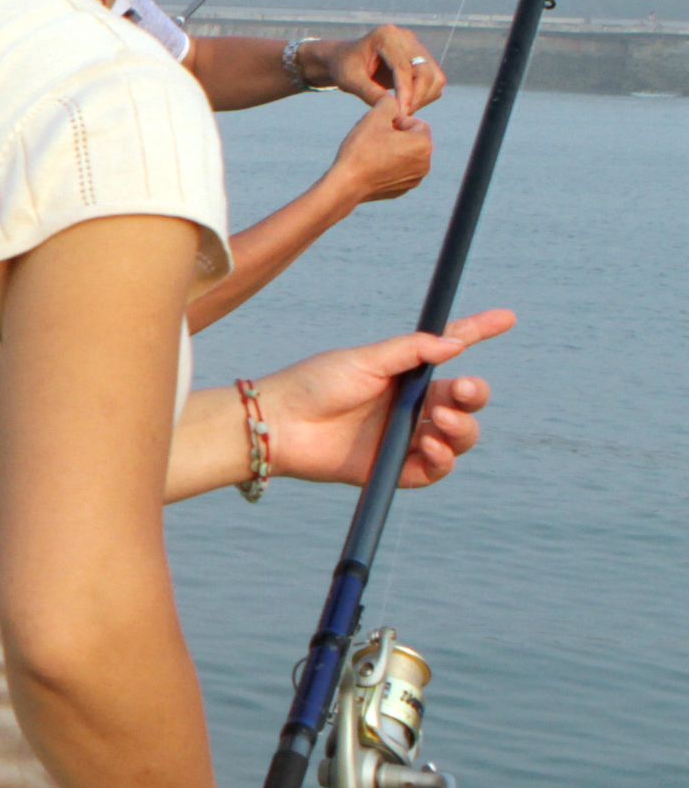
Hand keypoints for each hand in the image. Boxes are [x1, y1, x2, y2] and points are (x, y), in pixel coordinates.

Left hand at [257, 309, 512, 488]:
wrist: (280, 423)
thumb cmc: (315, 384)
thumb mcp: (365, 359)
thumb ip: (411, 350)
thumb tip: (456, 342)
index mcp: (406, 374)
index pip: (450, 352)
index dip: (479, 333)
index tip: (506, 317)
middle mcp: (411, 406)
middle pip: (464, 402)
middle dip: (474, 395)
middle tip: (461, 389)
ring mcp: (405, 437)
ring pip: (459, 437)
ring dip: (461, 429)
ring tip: (439, 424)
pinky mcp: (394, 469)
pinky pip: (435, 469)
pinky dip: (442, 459)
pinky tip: (429, 445)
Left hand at [317, 25, 446, 112]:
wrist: (345, 59)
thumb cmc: (343, 67)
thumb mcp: (349, 80)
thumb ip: (369, 92)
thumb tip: (393, 108)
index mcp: (386, 36)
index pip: (404, 68)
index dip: (405, 93)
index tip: (401, 113)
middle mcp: (406, 37)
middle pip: (425, 72)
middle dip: (416, 97)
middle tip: (401, 117)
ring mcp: (417, 46)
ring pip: (435, 77)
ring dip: (423, 98)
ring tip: (402, 111)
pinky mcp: (422, 58)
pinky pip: (434, 80)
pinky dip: (424, 96)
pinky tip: (406, 104)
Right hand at [321, 90, 433, 207]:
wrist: (346, 184)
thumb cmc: (361, 150)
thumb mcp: (374, 117)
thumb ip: (388, 103)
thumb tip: (394, 101)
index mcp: (423, 143)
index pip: (415, 123)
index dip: (396, 121)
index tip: (378, 129)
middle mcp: (426, 162)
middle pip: (413, 139)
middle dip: (396, 136)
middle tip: (373, 140)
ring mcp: (415, 178)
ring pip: (407, 155)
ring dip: (394, 151)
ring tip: (372, 154)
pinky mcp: (404, 189)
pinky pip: (400, 171)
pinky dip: (390, 167)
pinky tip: (372, 167)